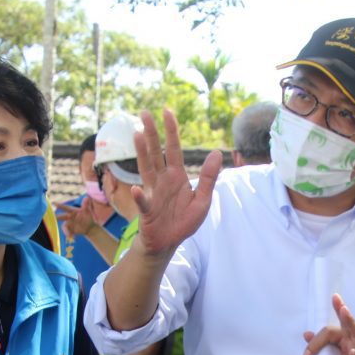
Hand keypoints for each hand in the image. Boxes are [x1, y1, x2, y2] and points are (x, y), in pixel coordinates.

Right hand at [56, 202, 95, 237]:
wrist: (89, 227)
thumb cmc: (88, 216)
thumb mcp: (87, 211)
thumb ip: (85, 205)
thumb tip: (86, 198)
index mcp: (72, 211)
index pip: (65, 208)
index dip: (60, 205)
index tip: (54, 203)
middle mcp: (68, 217)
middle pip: (61, 217)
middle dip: (57, 217)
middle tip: (53, 217)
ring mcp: (68, 224)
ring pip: (64, 227)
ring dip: (66, 231)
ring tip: (70, 235)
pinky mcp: (70, 230)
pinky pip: (67, 232)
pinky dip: (69, 235)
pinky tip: (73, 237)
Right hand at [130, 109, 221, 256]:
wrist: (169, 242)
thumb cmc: (184, 220)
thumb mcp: (202, 200)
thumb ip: (208, 177)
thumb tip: (217, 152)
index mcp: (177, 176)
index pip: (173, 150)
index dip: (171, 131)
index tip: (166, 111)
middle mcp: (162, 180)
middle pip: (156, 153)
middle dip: (151, 133)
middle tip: (144, 113)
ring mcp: (152, 193)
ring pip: (146, 169)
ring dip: (141, 153)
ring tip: (136, 135)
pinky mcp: (147, 211)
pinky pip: (143, 203)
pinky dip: (140, 198)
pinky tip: (137, 190)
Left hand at [302, 293, 354, 354]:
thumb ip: (322, 345)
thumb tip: (306, 333)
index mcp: (345, 338)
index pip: (331, 330)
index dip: (317, 338)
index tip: (309, 346)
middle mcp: (354, 340)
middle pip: (347, 324)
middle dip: (342, 310)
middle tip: (336, 299)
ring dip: (351, 322)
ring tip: (345, 311)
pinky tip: (353, 353)